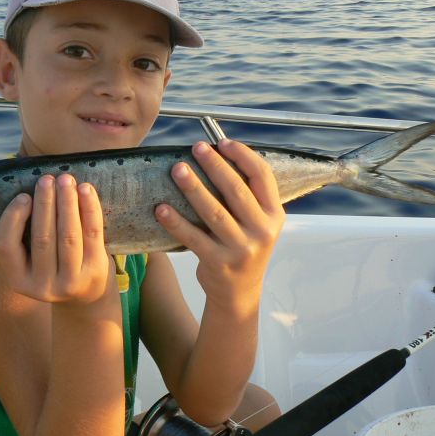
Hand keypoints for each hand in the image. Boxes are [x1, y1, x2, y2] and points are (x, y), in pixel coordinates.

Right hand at [0, 174, 114, 305]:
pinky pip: (92, 234)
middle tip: (46, 179)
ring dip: (67, 203)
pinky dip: (89, 208)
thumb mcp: (28, 261)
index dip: (13, 218)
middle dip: (44, 204)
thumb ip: (22, 235)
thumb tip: (29, 191)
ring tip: (66, 179)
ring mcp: (71, 281)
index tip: (23, 196)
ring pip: (68, 236)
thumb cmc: (50, 265)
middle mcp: (43, 285)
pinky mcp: (95, 270)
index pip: (8, 246)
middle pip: (42, 238)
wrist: (84, 295)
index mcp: (18, 280)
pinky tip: (86, 189)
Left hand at [155, 139, 284, 313]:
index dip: (243, 156)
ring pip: (214, 212)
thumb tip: (216, 156)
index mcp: (273, 215)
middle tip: (195, 148)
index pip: (263, 176)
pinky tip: (161, 209)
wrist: (238, 294)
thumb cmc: (242, 247)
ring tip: (177, 169)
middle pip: (236, 191)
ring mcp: (241, 249)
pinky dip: (176, 222)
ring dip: (193, 188)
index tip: (222, 142)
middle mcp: (262, 231)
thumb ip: (246, 197)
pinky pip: (193, 238)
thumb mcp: (257, 223)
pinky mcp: (218, 263)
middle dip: (215, 165)